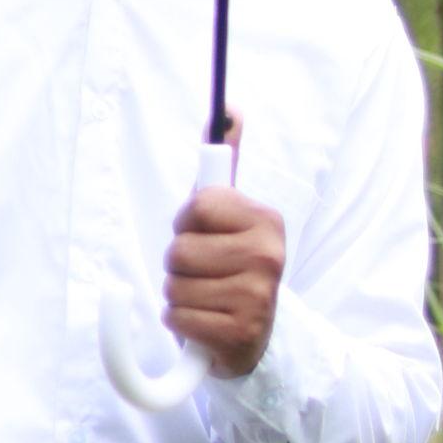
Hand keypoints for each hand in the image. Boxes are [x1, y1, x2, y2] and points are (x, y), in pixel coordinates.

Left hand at [161, 110, 284, 377]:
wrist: (253, 336)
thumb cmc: (230, 265)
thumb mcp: (230, 211)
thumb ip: (223, 158)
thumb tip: (227, 107)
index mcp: (266, 220)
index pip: (197, 205)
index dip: (187, 222)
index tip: (203, 234)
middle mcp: (268, 256)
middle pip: (179, 249)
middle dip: (179, 263)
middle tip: (205, 273)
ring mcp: (257, 297)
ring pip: (174, 285)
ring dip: (178, 295)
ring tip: (205, 298)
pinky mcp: (239, 334)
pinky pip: (177, 318)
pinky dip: (181, 323)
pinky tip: (205, 322)